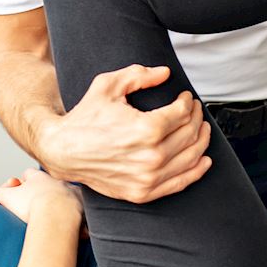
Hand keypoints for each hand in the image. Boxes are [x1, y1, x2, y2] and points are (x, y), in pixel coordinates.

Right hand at [0, 167, 85, 228]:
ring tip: (56, 214)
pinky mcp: (83, 206)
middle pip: (49, 183)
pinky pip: (81, 209)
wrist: (58, 215)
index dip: (24, 182)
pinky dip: (77, 215)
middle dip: (44, 191)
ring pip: (66, 194)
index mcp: (39, 178)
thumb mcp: (8, 197)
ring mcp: (72, 193)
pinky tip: (73, 224)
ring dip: (62, 201)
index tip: (20, 190)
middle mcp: (57, 182)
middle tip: (37, 203)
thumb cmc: (33, 205)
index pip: (30, 174)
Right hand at [39, 64, 213, 204]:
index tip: (185, 98)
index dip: (188, 102)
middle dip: (196, 118)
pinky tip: (203, 160)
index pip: (182, 114)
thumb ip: (139, 75)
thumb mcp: (108, 86)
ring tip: (202, 129)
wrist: (63, 151)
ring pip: (191, 158)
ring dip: (202, 141)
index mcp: (145, 129)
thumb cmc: (84, 119)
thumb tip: (165, 73)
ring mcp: (148, 178)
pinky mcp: (143, 193)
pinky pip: (180, 182)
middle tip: (194, 110)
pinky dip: (196, 170)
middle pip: (190, 134)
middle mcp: (151, 156)